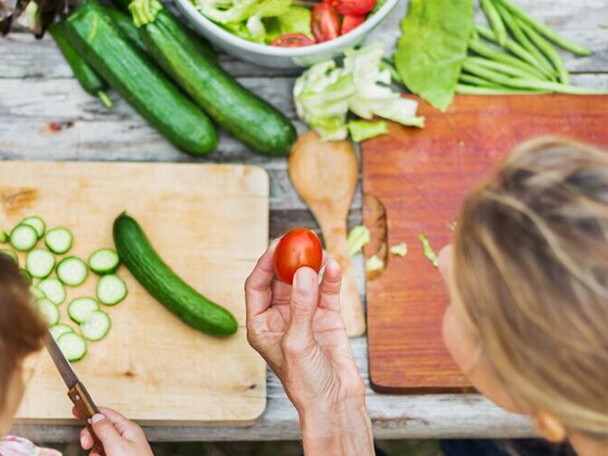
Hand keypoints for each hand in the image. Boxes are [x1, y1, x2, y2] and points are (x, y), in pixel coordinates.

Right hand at [75, 407, 153, 455]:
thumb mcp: (117, 445)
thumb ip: (105, 429)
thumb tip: (96, 416)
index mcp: (127, 429)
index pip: (107, 414)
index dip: (91, 411)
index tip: (76, 409)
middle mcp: (125, 438)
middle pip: (100, 430)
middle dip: (90, 437)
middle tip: (86, 445)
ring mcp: (121, 450)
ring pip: (98, 447)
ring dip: (95, 454)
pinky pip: (101, 455)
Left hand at [245, 243, 373, 455]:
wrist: (336, 402)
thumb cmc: (305, 382)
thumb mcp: (297, 343)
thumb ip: (301, 307)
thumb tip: (303, 271)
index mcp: (262, 324)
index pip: (257, 285)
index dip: (265, 263)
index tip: (278, 244)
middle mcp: (281, 316)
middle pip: (282, 278)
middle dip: (291, 259)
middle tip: (302, 240)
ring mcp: (305, 315)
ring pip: (306, 282)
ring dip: (313, 266)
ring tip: (322, 251)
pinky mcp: (326, 317)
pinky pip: (327, 292)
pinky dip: (331, 279)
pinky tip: (334, 267)